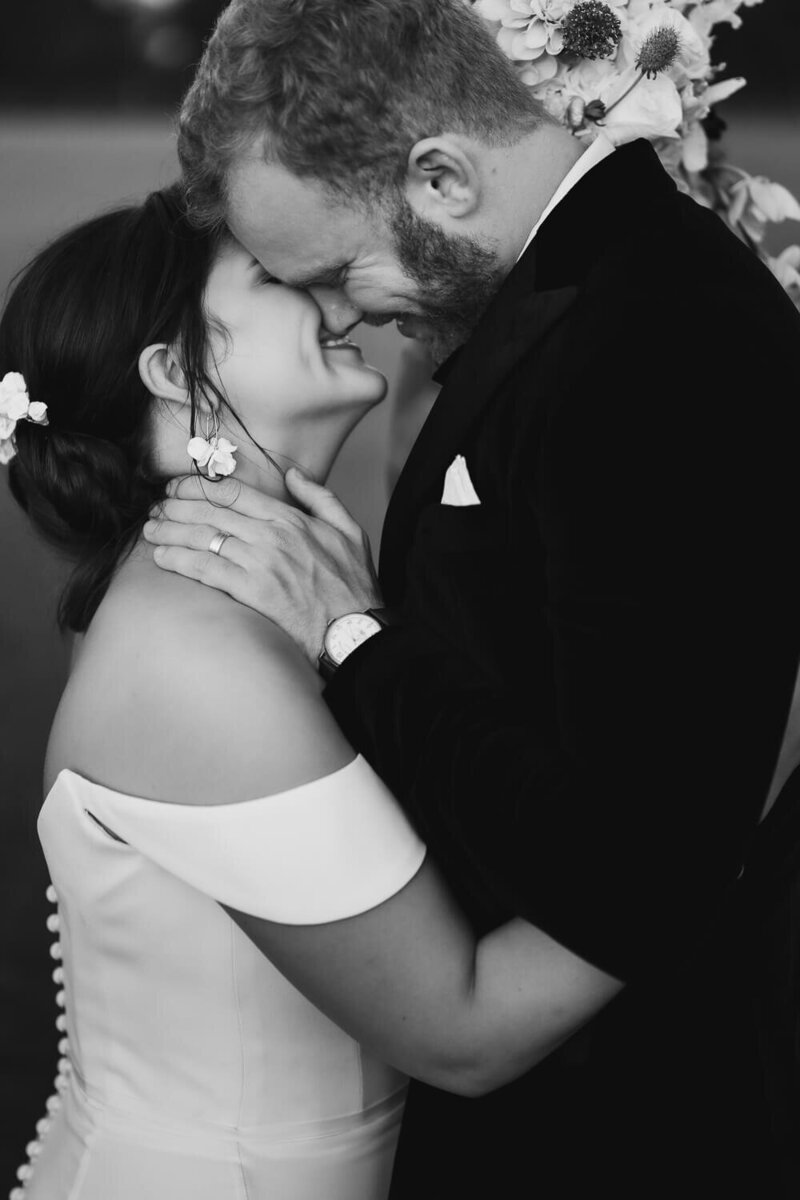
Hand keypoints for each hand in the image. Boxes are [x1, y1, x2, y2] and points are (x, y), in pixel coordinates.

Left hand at [143, 469, 381, 662]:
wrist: (355, 630)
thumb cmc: (354, 586)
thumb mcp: (349, 531)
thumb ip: (320, 497)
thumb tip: (293, 475)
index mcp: (291, 518)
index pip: (233, 493)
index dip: (197, 487)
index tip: (176, 489)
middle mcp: (271, 535)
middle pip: (211, 512)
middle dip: (176, 507)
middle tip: (156, 509)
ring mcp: (260, 562)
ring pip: (204, 538)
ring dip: (171, 532)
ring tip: (150, 531)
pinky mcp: (252, 592)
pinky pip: (206, 570)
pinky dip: (180, 561)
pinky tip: (162, 558)